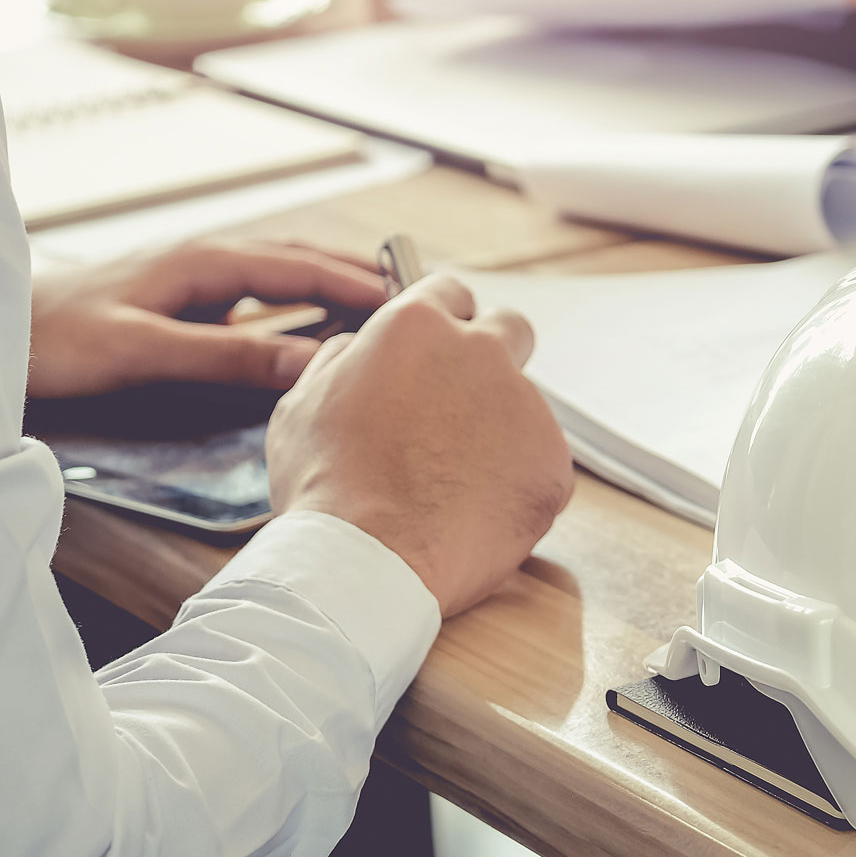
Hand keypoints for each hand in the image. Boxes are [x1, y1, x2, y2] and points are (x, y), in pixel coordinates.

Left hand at [28, 240, 388, 398]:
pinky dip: (294, 302)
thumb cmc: (55, 342)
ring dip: (327, 282)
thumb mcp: (145, 352)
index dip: (357, 284)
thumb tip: (314, 364)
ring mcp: (189, 281)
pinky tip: (305, 325)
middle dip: (355, 272)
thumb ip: (229, 358)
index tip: (409, 302)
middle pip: (297, 258)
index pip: (300, 266)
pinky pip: (255, 295)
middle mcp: (202, 262)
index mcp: (202, 262)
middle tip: (413, 295)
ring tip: (377, 303)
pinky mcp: (176, 303)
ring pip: (278, 272)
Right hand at [267, 274, 573, 615]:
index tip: (441, 342)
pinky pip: (541, 463)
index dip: (443, 319)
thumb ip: (341, 361)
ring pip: (523, 406)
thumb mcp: (302, 404)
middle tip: (463, 403)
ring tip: (451, 485)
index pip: (448, 293)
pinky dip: (517, 483)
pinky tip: (475, 512)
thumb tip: (357, 348)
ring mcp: (526, 407)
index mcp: (417, 328)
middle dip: (494, 355)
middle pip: (510, 328)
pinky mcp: (553, 462)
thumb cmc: (327, 489)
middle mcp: (481, 353)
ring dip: (498, 431)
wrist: (367, 563)